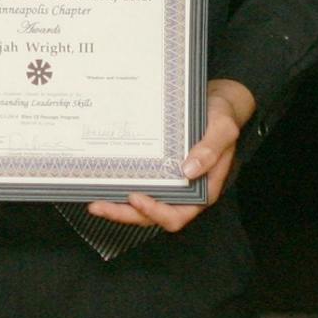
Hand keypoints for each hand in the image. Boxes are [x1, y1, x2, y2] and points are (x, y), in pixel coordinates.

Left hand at [88, 79, 256, 231]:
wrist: (216, 101)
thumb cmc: (222, 116)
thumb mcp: (223, 129)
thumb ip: (210, 150)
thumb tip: (187, 171)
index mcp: (202, 190)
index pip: (177, 215)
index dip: (155, 212)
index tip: (135, 198)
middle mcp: (184, 192)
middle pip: (152, 215)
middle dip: (124, 214)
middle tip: (98, 206)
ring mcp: (169, 182)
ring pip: (141, 206)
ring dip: (118, 207)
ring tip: (94, 202)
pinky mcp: (158, 171)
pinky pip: (139, 185)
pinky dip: (121, 187)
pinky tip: (104, 181)